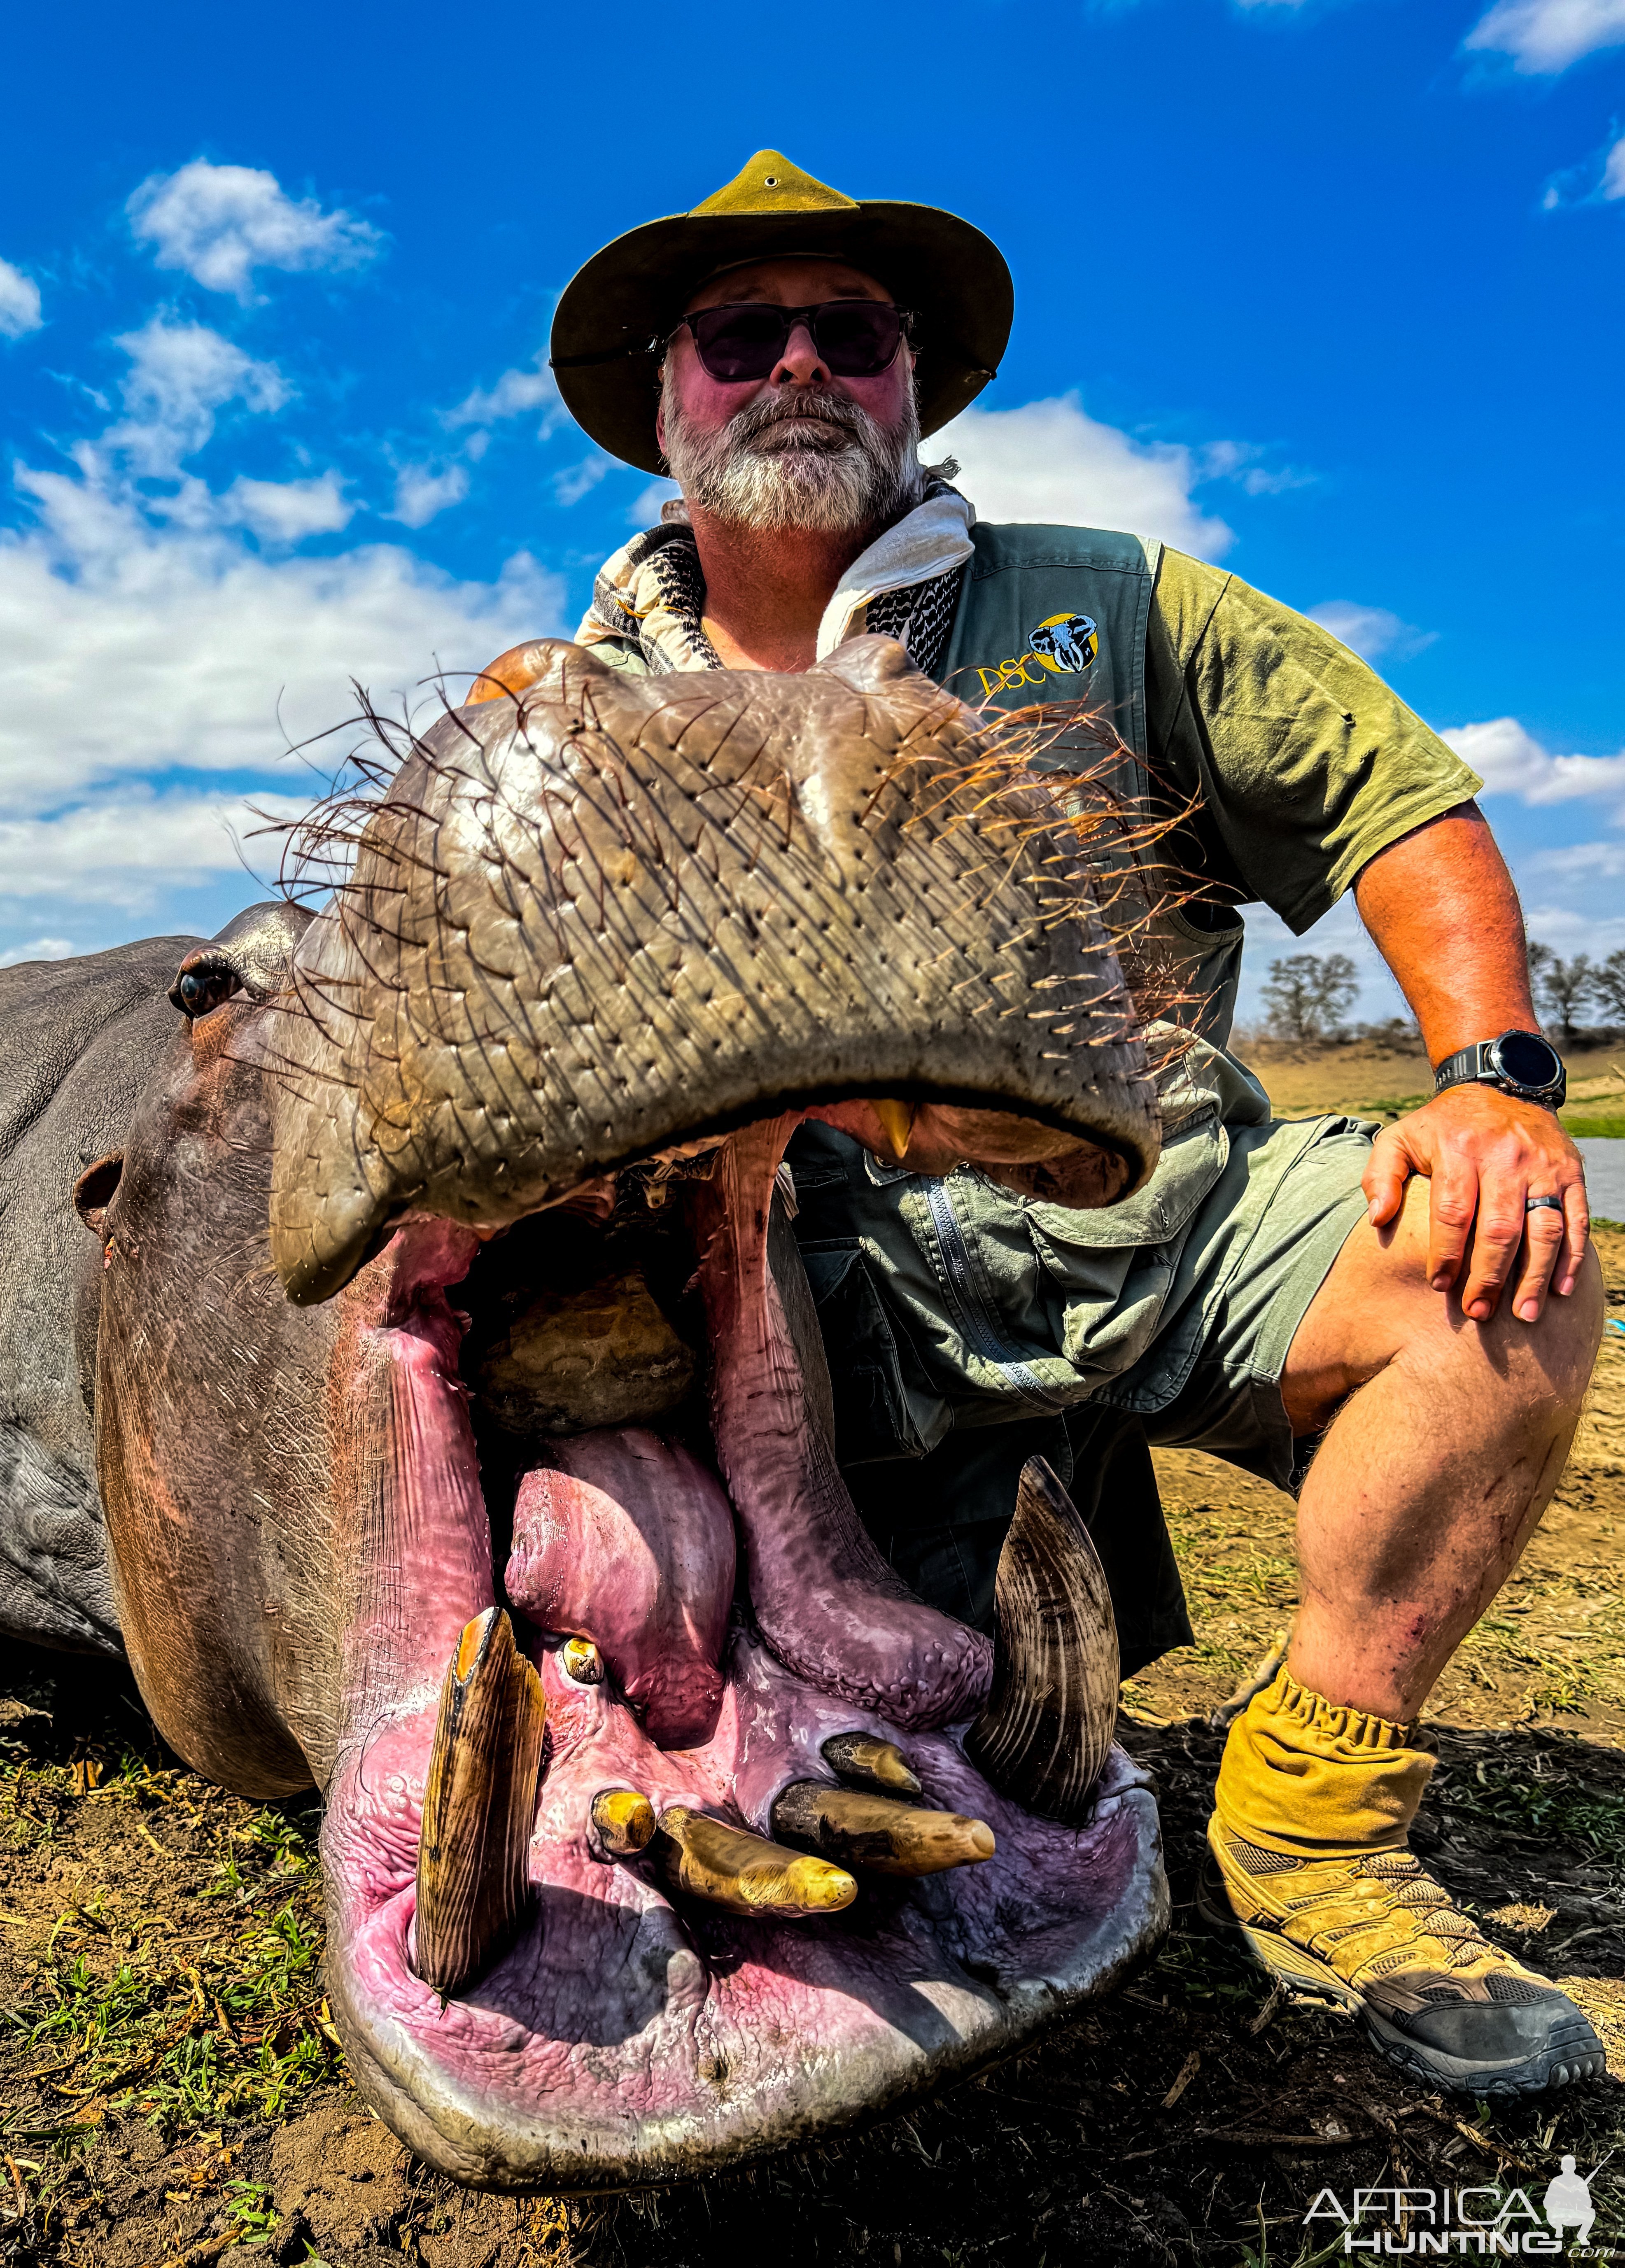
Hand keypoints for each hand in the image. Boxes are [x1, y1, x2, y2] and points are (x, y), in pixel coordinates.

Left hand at [1362, 1083, 1587, 1323]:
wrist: (1500, 1085)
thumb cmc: (1442, 1126)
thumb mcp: (1401, 1137)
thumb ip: (1380, 1176)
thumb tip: (1377, 1219)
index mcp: (1460, 1150)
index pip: (1454, 1211)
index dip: (1446, 1253)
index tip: (1438, 1286)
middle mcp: (1505, 1158)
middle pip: (1499, 1228)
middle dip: (1488, 1276)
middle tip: (1478, 1312)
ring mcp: (1542, 1165)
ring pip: (1543, 1228)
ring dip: (1534, 1276)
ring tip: (1522, 1315)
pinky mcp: (1570, 1171)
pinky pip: (1576, 1219)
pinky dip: (1571, 1257)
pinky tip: (1560, 1289)